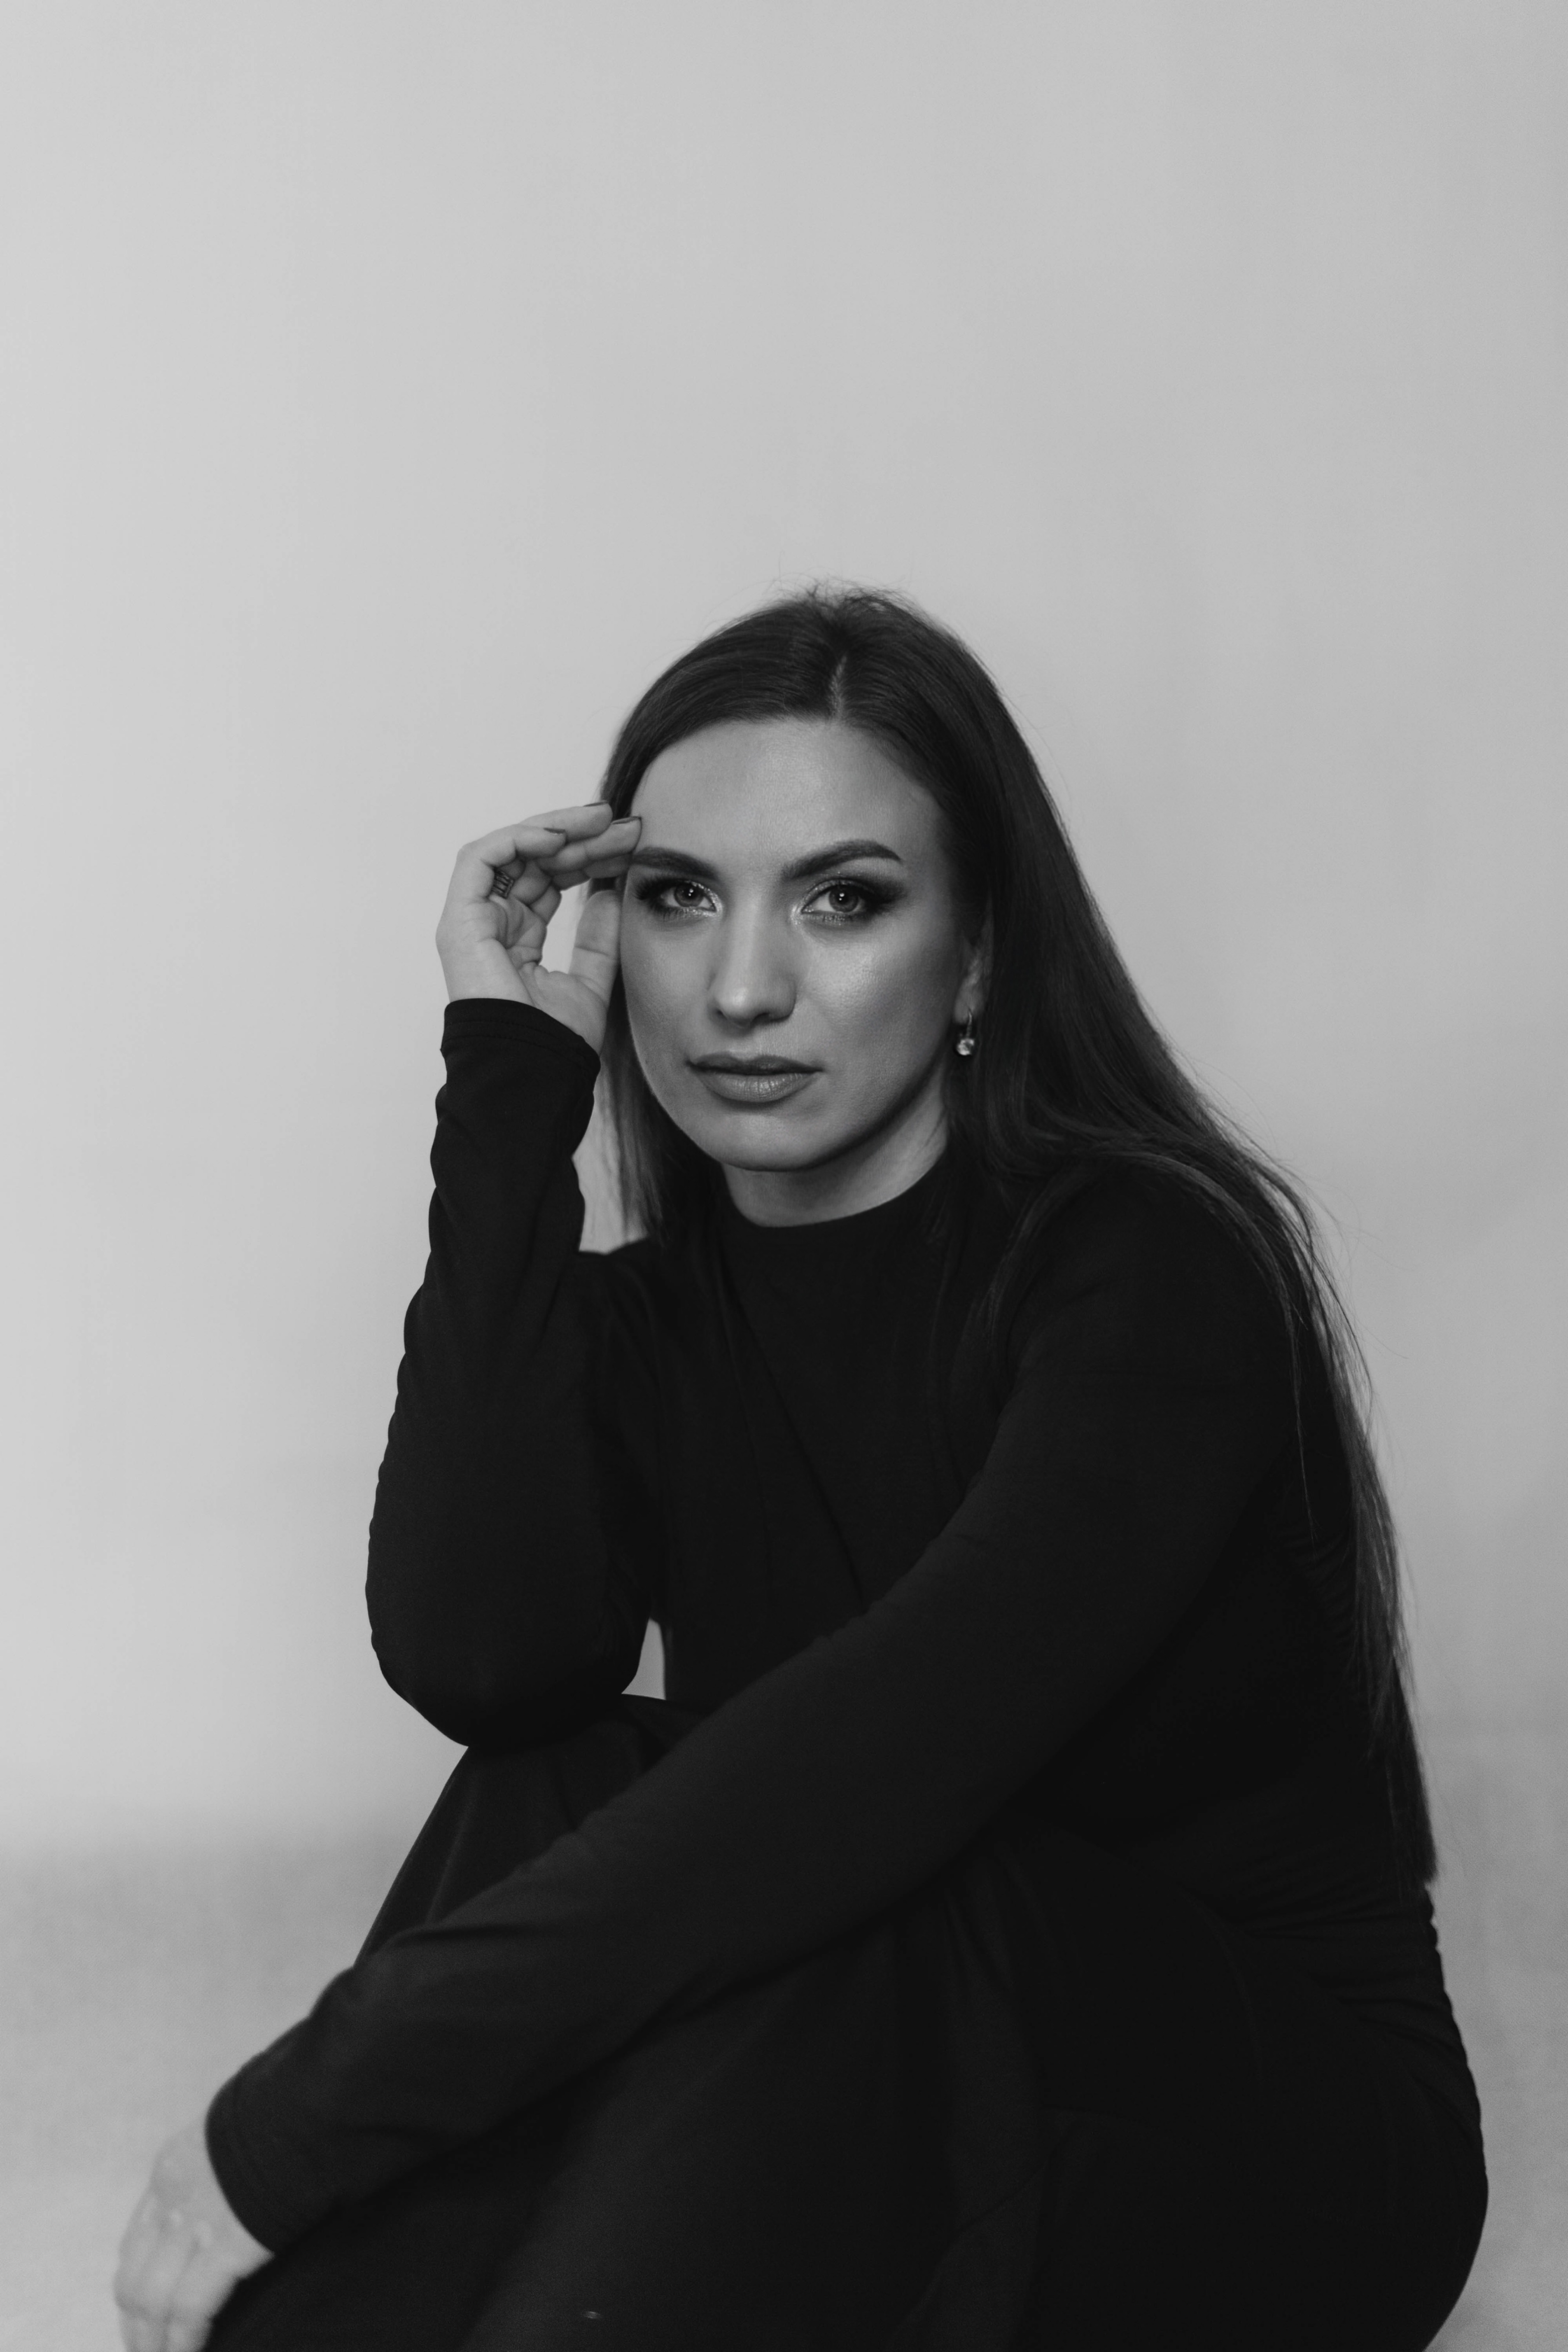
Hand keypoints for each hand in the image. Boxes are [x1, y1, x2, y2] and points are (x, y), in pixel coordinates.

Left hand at [114, 2119, 270, 2351]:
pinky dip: (185, 2339)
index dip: (136, 2287)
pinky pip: (191, 2308)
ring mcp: (196, 2224)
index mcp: (173, 2167)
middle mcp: (171, 2199)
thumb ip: (224, 2162)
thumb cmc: (290, 2106)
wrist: (310, 2098)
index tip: (142, 2316)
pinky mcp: (228, 2246)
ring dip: (155, 2342)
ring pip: (151, 2302)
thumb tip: (240, 2184)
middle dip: (136, 2325)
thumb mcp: (237, 2127)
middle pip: (133, 2280)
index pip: (136, 2243)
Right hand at [435, 802, 641, 1052]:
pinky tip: (561, 837)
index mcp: (517, 939)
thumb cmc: (555, 1042)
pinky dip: (519, 839)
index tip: (631, 846)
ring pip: (510, 851)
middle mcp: (492, 924)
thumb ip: (598, 939)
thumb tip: (610, 892)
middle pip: (534, 861)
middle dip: (581, 838)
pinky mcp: (460, 920)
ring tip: (601, 821)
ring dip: (558, 830)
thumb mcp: (592, 982)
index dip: (589, 857)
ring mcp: (472, 921)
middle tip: (626, 825)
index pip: (551, 880)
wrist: (531, 1071)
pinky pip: (481, 859)